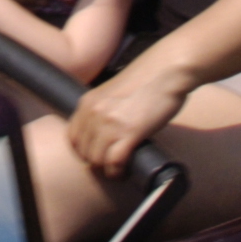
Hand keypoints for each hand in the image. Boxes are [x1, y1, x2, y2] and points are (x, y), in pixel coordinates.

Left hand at [69, 58, 193, 179]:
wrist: (168, 69)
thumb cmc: (148, 79)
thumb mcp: (113, 93)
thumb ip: (104, 110)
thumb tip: (103, 134)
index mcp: (88, 102)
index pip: (72, 138)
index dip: (83, 151)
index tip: (96, 156)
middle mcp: (93, 112)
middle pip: (84, 152)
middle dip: (97, 163)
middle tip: (110, 166)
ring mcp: (110, 123)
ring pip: (97, 160)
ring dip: (108, 170)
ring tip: (119, 170)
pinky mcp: (129, 132)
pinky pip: (114, 162)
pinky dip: (118, 172)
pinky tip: (125, 171)